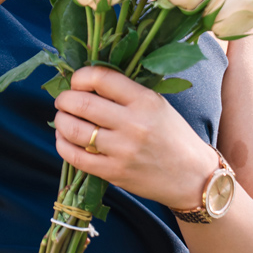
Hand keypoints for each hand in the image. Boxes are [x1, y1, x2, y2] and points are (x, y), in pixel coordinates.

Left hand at [54, 65, 216, 208]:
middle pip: (82, 103)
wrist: (192, 176)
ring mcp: (122, 150)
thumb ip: (126, 93)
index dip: (80, 77)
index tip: (76, 82)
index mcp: (145, 100)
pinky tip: (64, 139)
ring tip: (63, 119)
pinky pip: (75, 156)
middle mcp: (133, 123)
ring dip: (60, 121)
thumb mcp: (158, 105)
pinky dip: (63, 145)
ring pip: (73, 129)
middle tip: (63, 101)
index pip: (101, 78)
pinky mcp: (114, 172)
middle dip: (64, 99)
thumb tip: (86, 83)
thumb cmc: (173, 136)